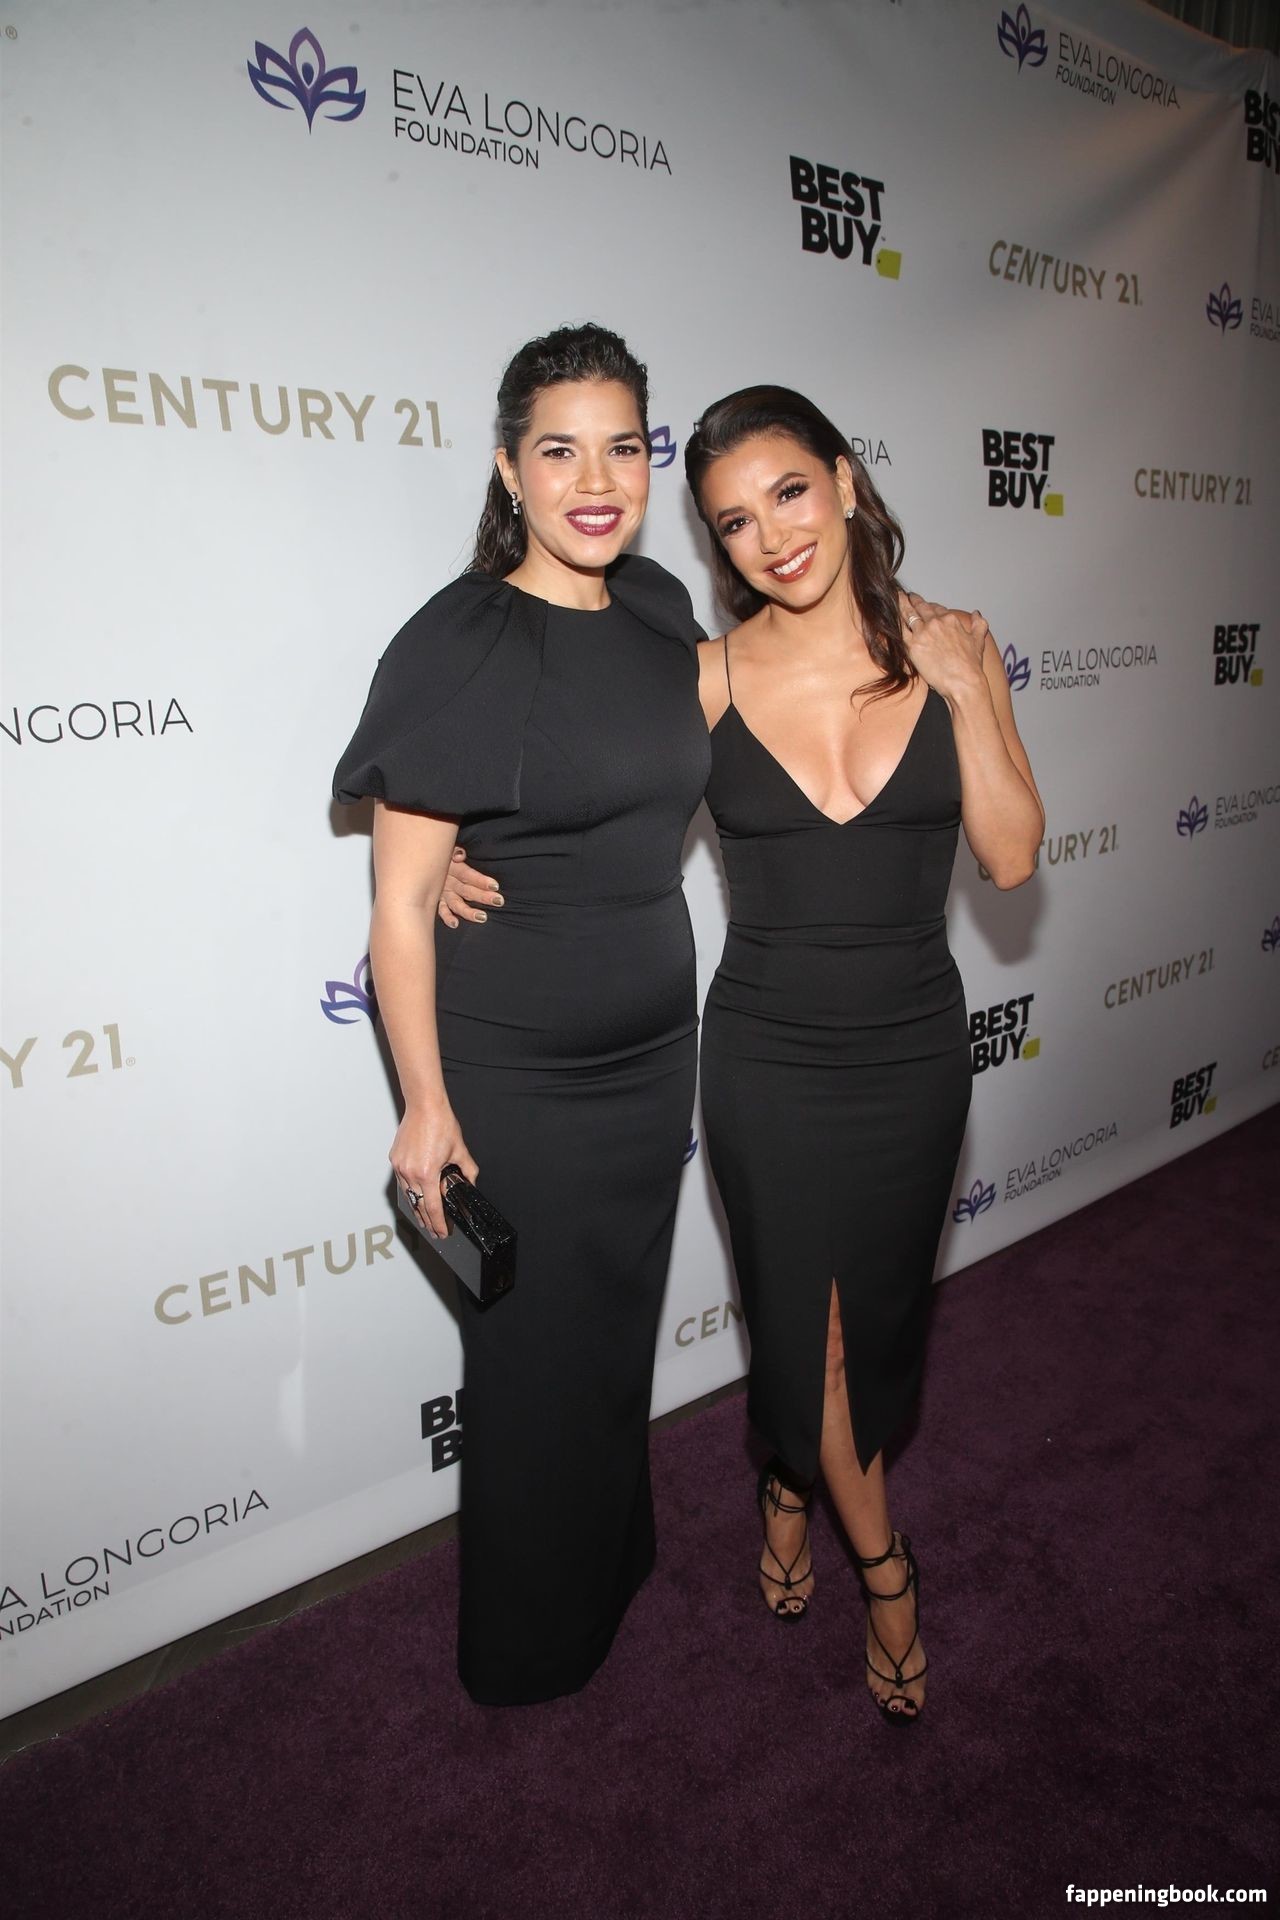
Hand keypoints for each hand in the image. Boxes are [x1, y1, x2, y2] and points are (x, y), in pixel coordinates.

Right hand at [390, 1102, 478, 1238]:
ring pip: (408, 1195)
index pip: (432, 1207)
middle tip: (434, 1230)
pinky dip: (409, 1191)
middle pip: (418, 1205)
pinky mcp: (395, 1159)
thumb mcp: (460, 1150)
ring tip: (424, 1218)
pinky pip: (402, 1182)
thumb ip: (467, 1170)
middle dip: (427, 1220)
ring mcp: (400, 1166)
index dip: (437, 1223)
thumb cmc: (440, 1123)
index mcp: (427, 1173)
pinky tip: (415, 1196)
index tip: (441, 1232)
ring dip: (416, 1208)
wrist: (424, 1106)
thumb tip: (471, 1182)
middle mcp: (410, 1172)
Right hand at [437, 846, 503, 928]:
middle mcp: (448, 881)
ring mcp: (442, 892)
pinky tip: (455, 924)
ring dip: (469, 912)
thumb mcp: (446, 848)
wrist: (419, 859)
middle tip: (499, 901)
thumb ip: (454, 851)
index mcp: (454, 867)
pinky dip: (447, 917)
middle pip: (467, 890)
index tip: (495, 886)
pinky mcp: (436, 900)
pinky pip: (441, 910)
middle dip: (483, 896)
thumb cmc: (439, 853)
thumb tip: (460, 855)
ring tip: (482, 918)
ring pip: (456, 904)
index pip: (469, 875)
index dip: (481, 880)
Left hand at [899, 592, 989, 703]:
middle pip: (920, 607)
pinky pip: (900, 631)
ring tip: (893, 598)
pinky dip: (893, 623)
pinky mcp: (912, 645)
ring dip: (900, 605)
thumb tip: (977, 613)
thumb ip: (979, 625)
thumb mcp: (978, 641)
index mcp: (950, 620)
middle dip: (912, 600)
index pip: (937, 608)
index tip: (923, 604)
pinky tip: (887, 617)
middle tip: (904, 595)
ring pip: (907, 614)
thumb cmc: (971, 665)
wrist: (963, 681)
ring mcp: (923, 632)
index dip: (929, 607)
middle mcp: (936, 622)